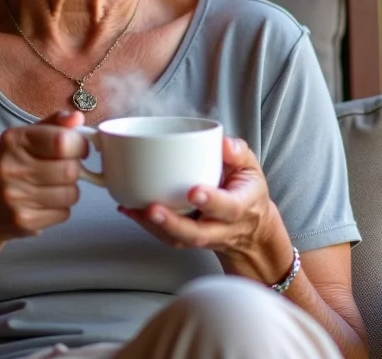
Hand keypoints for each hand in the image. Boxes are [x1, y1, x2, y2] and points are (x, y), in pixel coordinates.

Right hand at [0, 110, 87, 247]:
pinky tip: (44, 202)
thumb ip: (55, 124)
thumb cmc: (12, 166)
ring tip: (53, 186)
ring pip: (71, 194)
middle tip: (64, 168)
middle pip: (70, 170)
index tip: (78, 147)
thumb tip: (78, 117)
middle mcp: (11, 167)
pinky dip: (61, 208)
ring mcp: (16, 196)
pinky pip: (64, 213)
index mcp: (14, 140)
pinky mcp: (23, 220)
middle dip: (74, 169)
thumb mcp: (27, 138)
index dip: (79, 145)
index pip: (62, 141)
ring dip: (69, 190)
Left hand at [118, 136, 292, 283]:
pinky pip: (168, 238)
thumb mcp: (250, 168)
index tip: (193, 191)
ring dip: (155, 227)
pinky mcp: (189, 238)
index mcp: (241, 206)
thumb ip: (238, 153)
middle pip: (198, 234)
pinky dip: (147, 225)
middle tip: (152, 208)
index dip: (211, 201)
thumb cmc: (246, 190)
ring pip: (180, 240)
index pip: (229, 207)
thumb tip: (223, 143)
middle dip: (173, 223)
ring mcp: (204, 236)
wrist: (251, 228)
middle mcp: (222, 227)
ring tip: (135, 209)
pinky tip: (130, 209)